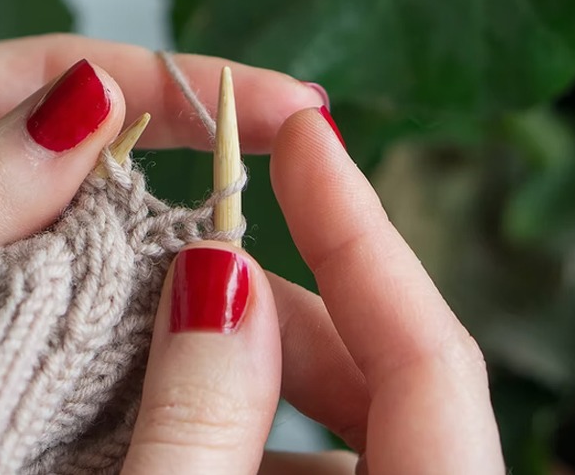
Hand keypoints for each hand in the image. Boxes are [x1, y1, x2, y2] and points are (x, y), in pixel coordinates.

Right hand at [121, 109, 503, 472]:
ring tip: (144, 345)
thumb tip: (215, 272)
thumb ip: (201, 415)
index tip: (301, 134)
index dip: (359, 232)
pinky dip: (243, 440)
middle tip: (187, 261)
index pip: (430, 356)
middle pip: (390, 384)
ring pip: (346, 434)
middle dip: (284, 314)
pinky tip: (165, 427)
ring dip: (251, 382)